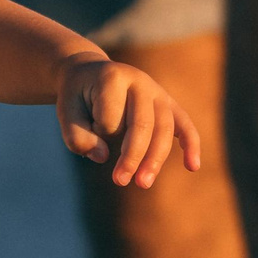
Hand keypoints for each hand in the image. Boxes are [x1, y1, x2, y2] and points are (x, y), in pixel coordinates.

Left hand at [57, 58, 202, 187]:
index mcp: (112, 77)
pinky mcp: (167, 103)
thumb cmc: (77, 97)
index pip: (110, 117)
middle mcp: (140, 81)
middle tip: (120, 182)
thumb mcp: (65, 112)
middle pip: (143, 124)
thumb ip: (77, 137)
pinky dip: (191, 144)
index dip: (97, 132)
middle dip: (133, 157)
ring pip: (164, 128)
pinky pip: (184, 124)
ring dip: (155, 159)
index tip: (87, 127)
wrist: (89, 73)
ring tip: (143, 183)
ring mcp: (157, 91)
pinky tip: (192, 166)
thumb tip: (104, 157)